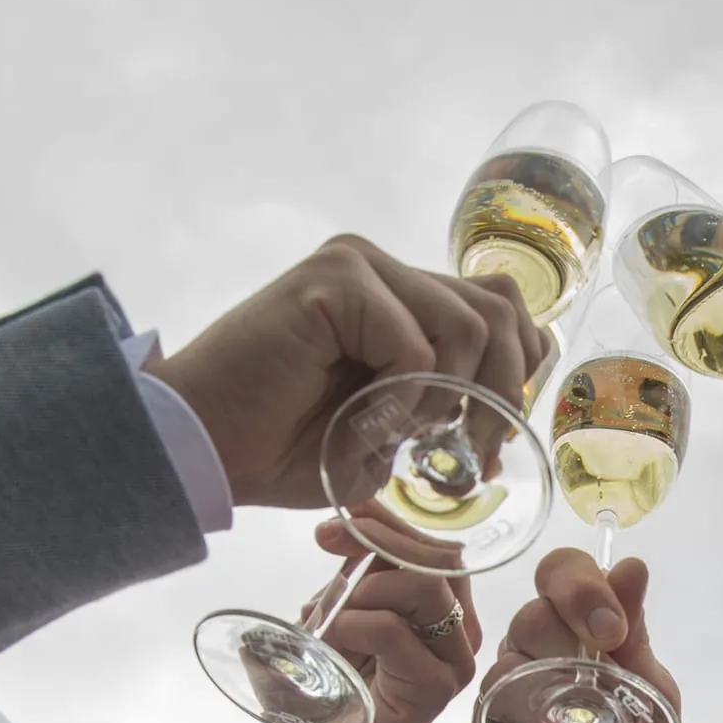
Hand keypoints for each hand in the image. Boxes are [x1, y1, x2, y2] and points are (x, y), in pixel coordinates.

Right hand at [148, 235, 551, 511]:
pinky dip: (409, 396)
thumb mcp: (392, 431)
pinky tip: (371, 422)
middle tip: (473, 456)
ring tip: (410, 440)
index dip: (518, 373)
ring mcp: (359, 266)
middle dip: (504, 393)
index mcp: (401, 297)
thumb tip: (510, 412)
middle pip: (501, 307)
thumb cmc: (284, 449)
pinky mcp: (335, 281)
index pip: (503, 308)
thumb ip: (448, 404)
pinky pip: (418, 341)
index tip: (491, 442)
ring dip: (456, 399)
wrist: (205, 450)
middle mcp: (384, 270)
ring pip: (471, 323)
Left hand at [278, 520, 481, 722]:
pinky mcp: (435, 689)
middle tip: (327, 542)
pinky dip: (353, 623)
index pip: (433, 546)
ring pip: (425, 587)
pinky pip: (395, 632)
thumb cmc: (331, 694)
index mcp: (442, 610)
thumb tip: (345, 528)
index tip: (340, 517)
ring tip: (328, 616)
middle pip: (439, 557)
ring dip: (365, 587)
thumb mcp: (338, 618)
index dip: (389, 521)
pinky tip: (329, 640)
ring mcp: (453, 661)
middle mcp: (459, 631)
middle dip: (379, 539)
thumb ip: (352, 579)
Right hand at [464, 550, 683, 722]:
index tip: (614, 630)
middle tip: (618, 702)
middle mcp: (528, 658)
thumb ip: (635, 635)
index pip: (557, 575)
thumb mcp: (655, 696)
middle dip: (576, 651)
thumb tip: (631, 565)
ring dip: (577, 720)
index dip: (579, 587)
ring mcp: (500, 704)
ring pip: (513, 677)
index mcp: (571, 632)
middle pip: (529, 618)